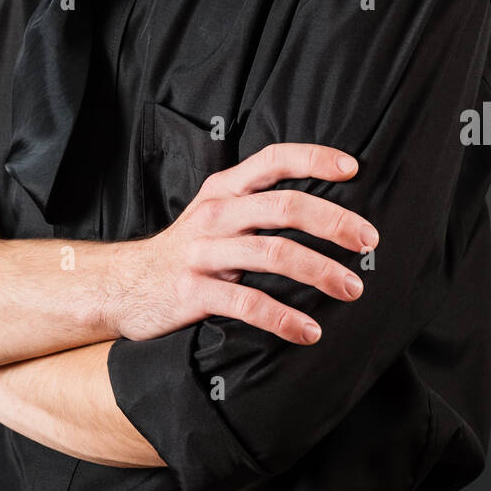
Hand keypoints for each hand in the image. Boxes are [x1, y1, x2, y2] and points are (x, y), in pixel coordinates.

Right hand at [116, 143, 378, 346]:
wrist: (121, 285)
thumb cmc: (185, 251)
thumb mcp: (214, 214)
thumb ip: (256, 204)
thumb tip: (322, 209)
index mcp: (224, 189)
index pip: (273, 159)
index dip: (314, 158)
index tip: (353, 168)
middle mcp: (216, 213)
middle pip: (283, 206)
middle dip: (334, 222)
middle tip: (368, 241)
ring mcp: (203, 252)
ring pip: (273, 253)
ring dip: (320, 272)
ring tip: (351, 289)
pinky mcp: (193, 291)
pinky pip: (247, 303)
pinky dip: (284, 318)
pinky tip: (309, 332)